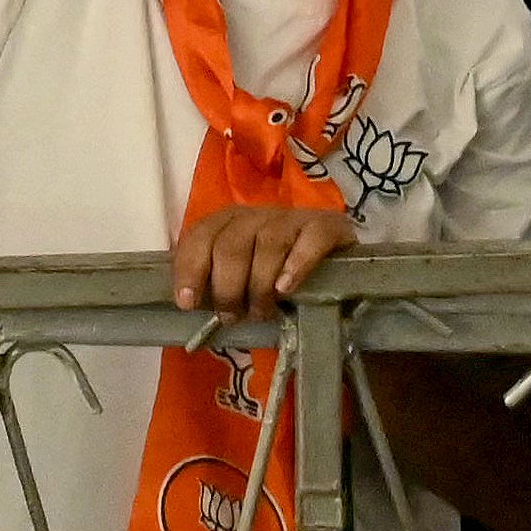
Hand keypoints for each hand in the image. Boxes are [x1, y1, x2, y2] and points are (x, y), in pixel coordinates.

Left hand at [168, 200, 351, 318]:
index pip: (200, 237)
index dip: (190, 269)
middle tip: (233, 316)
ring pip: (268, 243)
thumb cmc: (281, 277)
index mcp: (229, 222)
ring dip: (260, 284)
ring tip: (263, 311)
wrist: (343, 269)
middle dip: (227, 286)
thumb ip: (219, 284)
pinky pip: (311, 239)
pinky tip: (287, 289)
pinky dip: (296, 265)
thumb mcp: (245, 279)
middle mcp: (257, 214)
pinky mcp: (329, 226)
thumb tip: (190, 305)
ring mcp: (293, 218)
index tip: (188, 302)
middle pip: (232, 244)